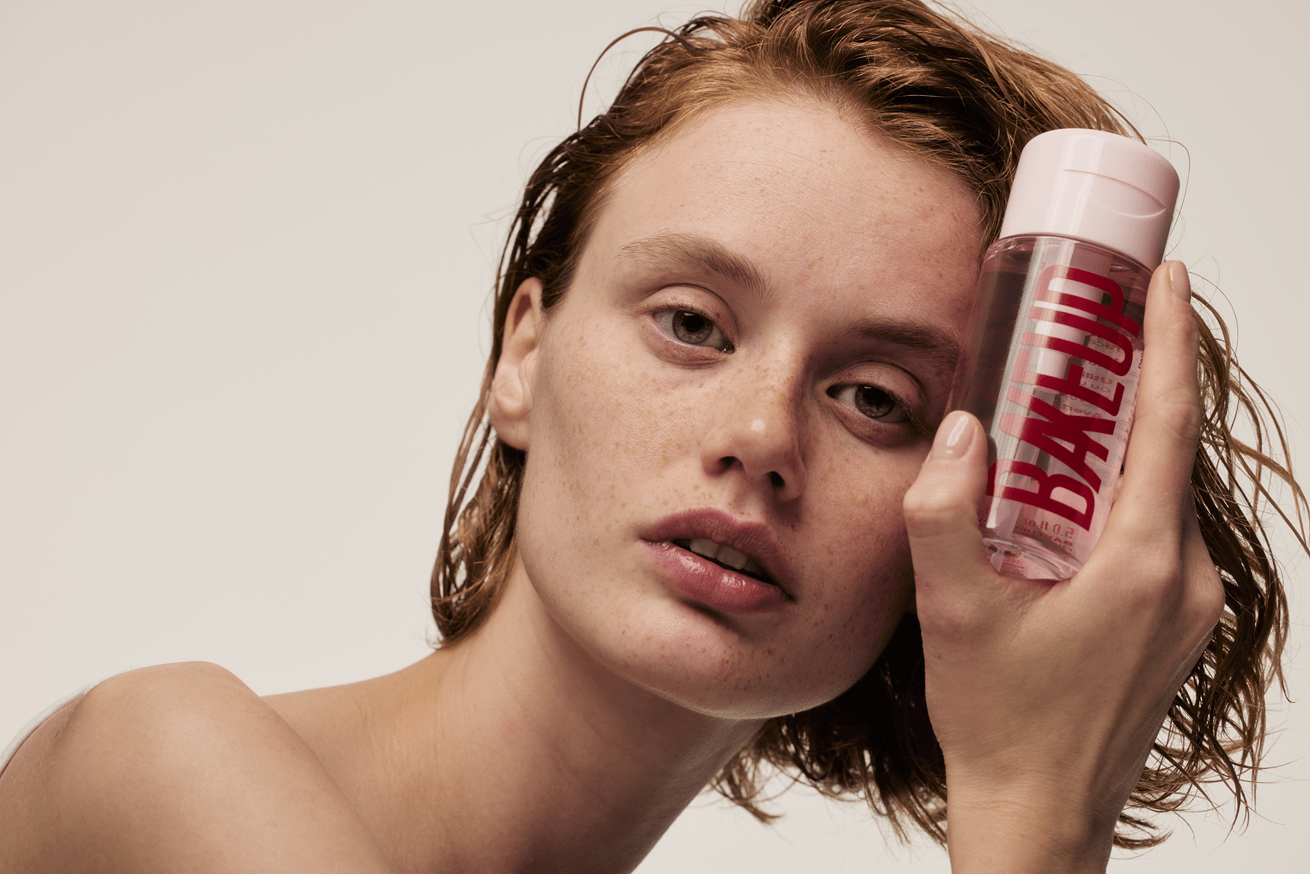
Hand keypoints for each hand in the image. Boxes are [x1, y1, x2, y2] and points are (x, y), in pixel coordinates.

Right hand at [902, 261, 1223, 872]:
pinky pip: (1158, 534)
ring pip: (1163, 495)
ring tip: (1064, 415)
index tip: (1167, 283)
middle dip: (1135, 385)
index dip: (1170, 343)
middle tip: (1087, 336)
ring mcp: (1188, 605)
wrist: (1040, 810)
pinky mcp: (1175, 625)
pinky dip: (1123, 496)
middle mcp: (1184, 579)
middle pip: (1170, 452)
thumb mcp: (953, 612)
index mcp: (1142, 564)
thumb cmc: (1002, 723)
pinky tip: (1066, 501)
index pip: (1169, 426)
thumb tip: (960, 435)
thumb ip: (944, 515)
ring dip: (1122, 446)